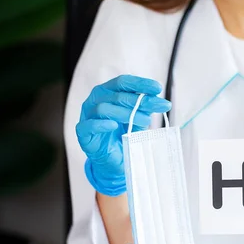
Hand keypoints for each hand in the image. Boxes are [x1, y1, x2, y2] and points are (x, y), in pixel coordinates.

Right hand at [76, 75, 170, 195]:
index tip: (158, 88)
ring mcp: (87, 116)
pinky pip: (88, 126)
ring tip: (146, 120)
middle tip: (160, 105)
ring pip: (103, 108)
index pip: (123, 82)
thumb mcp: (138, 119)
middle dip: (140, 100)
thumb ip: (144, 108)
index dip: (140, 83)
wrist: (114, 160)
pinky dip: (101, 125)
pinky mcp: (82, 134)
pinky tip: (113, 126)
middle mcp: (95, 100)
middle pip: (117, 95)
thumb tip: (158, 99)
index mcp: (108, 92)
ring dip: (126, 113)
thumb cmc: (124, 135)